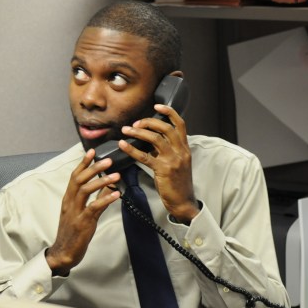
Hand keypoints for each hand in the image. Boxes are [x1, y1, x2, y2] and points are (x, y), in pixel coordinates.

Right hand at [45, 150, 121, 275]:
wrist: (64, 252)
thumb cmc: (73, 232)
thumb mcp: (83, 213)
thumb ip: (96, 199)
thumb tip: (109, 188)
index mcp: (68, 198)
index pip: (74, 176)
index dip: (83, 163)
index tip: (92, 152)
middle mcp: (70, 202)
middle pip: (79, 180)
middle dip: (93, 168)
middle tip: (108, 161)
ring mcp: (75, 212)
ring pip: (85, 190)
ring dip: (101, 181)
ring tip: (115, 176)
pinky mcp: (82, 222)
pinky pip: (93, 208)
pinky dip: (105, 200)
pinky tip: (116, 195)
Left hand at [118, 103, 197, 222]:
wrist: (183, 202)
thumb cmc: (177, 182)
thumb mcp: (177, 162)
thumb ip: (167, 150)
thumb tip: (149, 139)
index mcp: (185, 148)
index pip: (180, 124)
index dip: (169, 112)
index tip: (157, 105)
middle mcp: (181, 151)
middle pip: (166, 128)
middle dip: (149, 122)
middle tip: (136, 123)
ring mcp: (173, 160)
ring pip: (156, 139)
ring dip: (138, 132)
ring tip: (126, 130)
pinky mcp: (163, 170)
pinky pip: (145, 156)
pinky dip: (132, 149)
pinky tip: (122, 145)